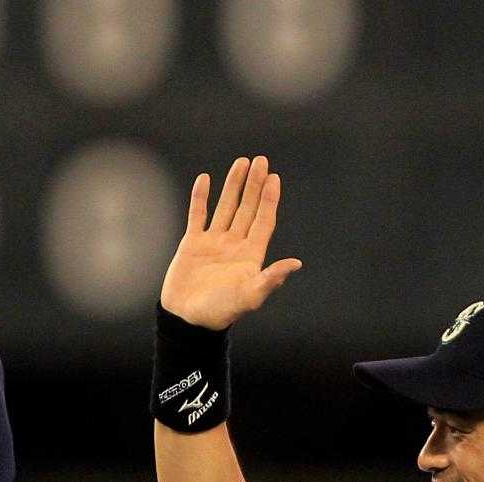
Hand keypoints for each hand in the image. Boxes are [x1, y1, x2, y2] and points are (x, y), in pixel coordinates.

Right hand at [159, 155, 302, 330]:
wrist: (187, 320)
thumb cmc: (220, 311)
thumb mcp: (249, 296)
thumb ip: (271, 278)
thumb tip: (296, 264)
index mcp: (250, 255)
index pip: (263, 221)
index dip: (269, 200)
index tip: (274, 178)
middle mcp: (234, 245)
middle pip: (247, 208)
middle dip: (254, 185)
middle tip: (261, 161)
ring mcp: (213, 243)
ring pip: (225, 207)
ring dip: (233, 185)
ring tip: (241, 163)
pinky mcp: (192, 244)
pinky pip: (197, 215)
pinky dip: (200, 197)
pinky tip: (205, 179)